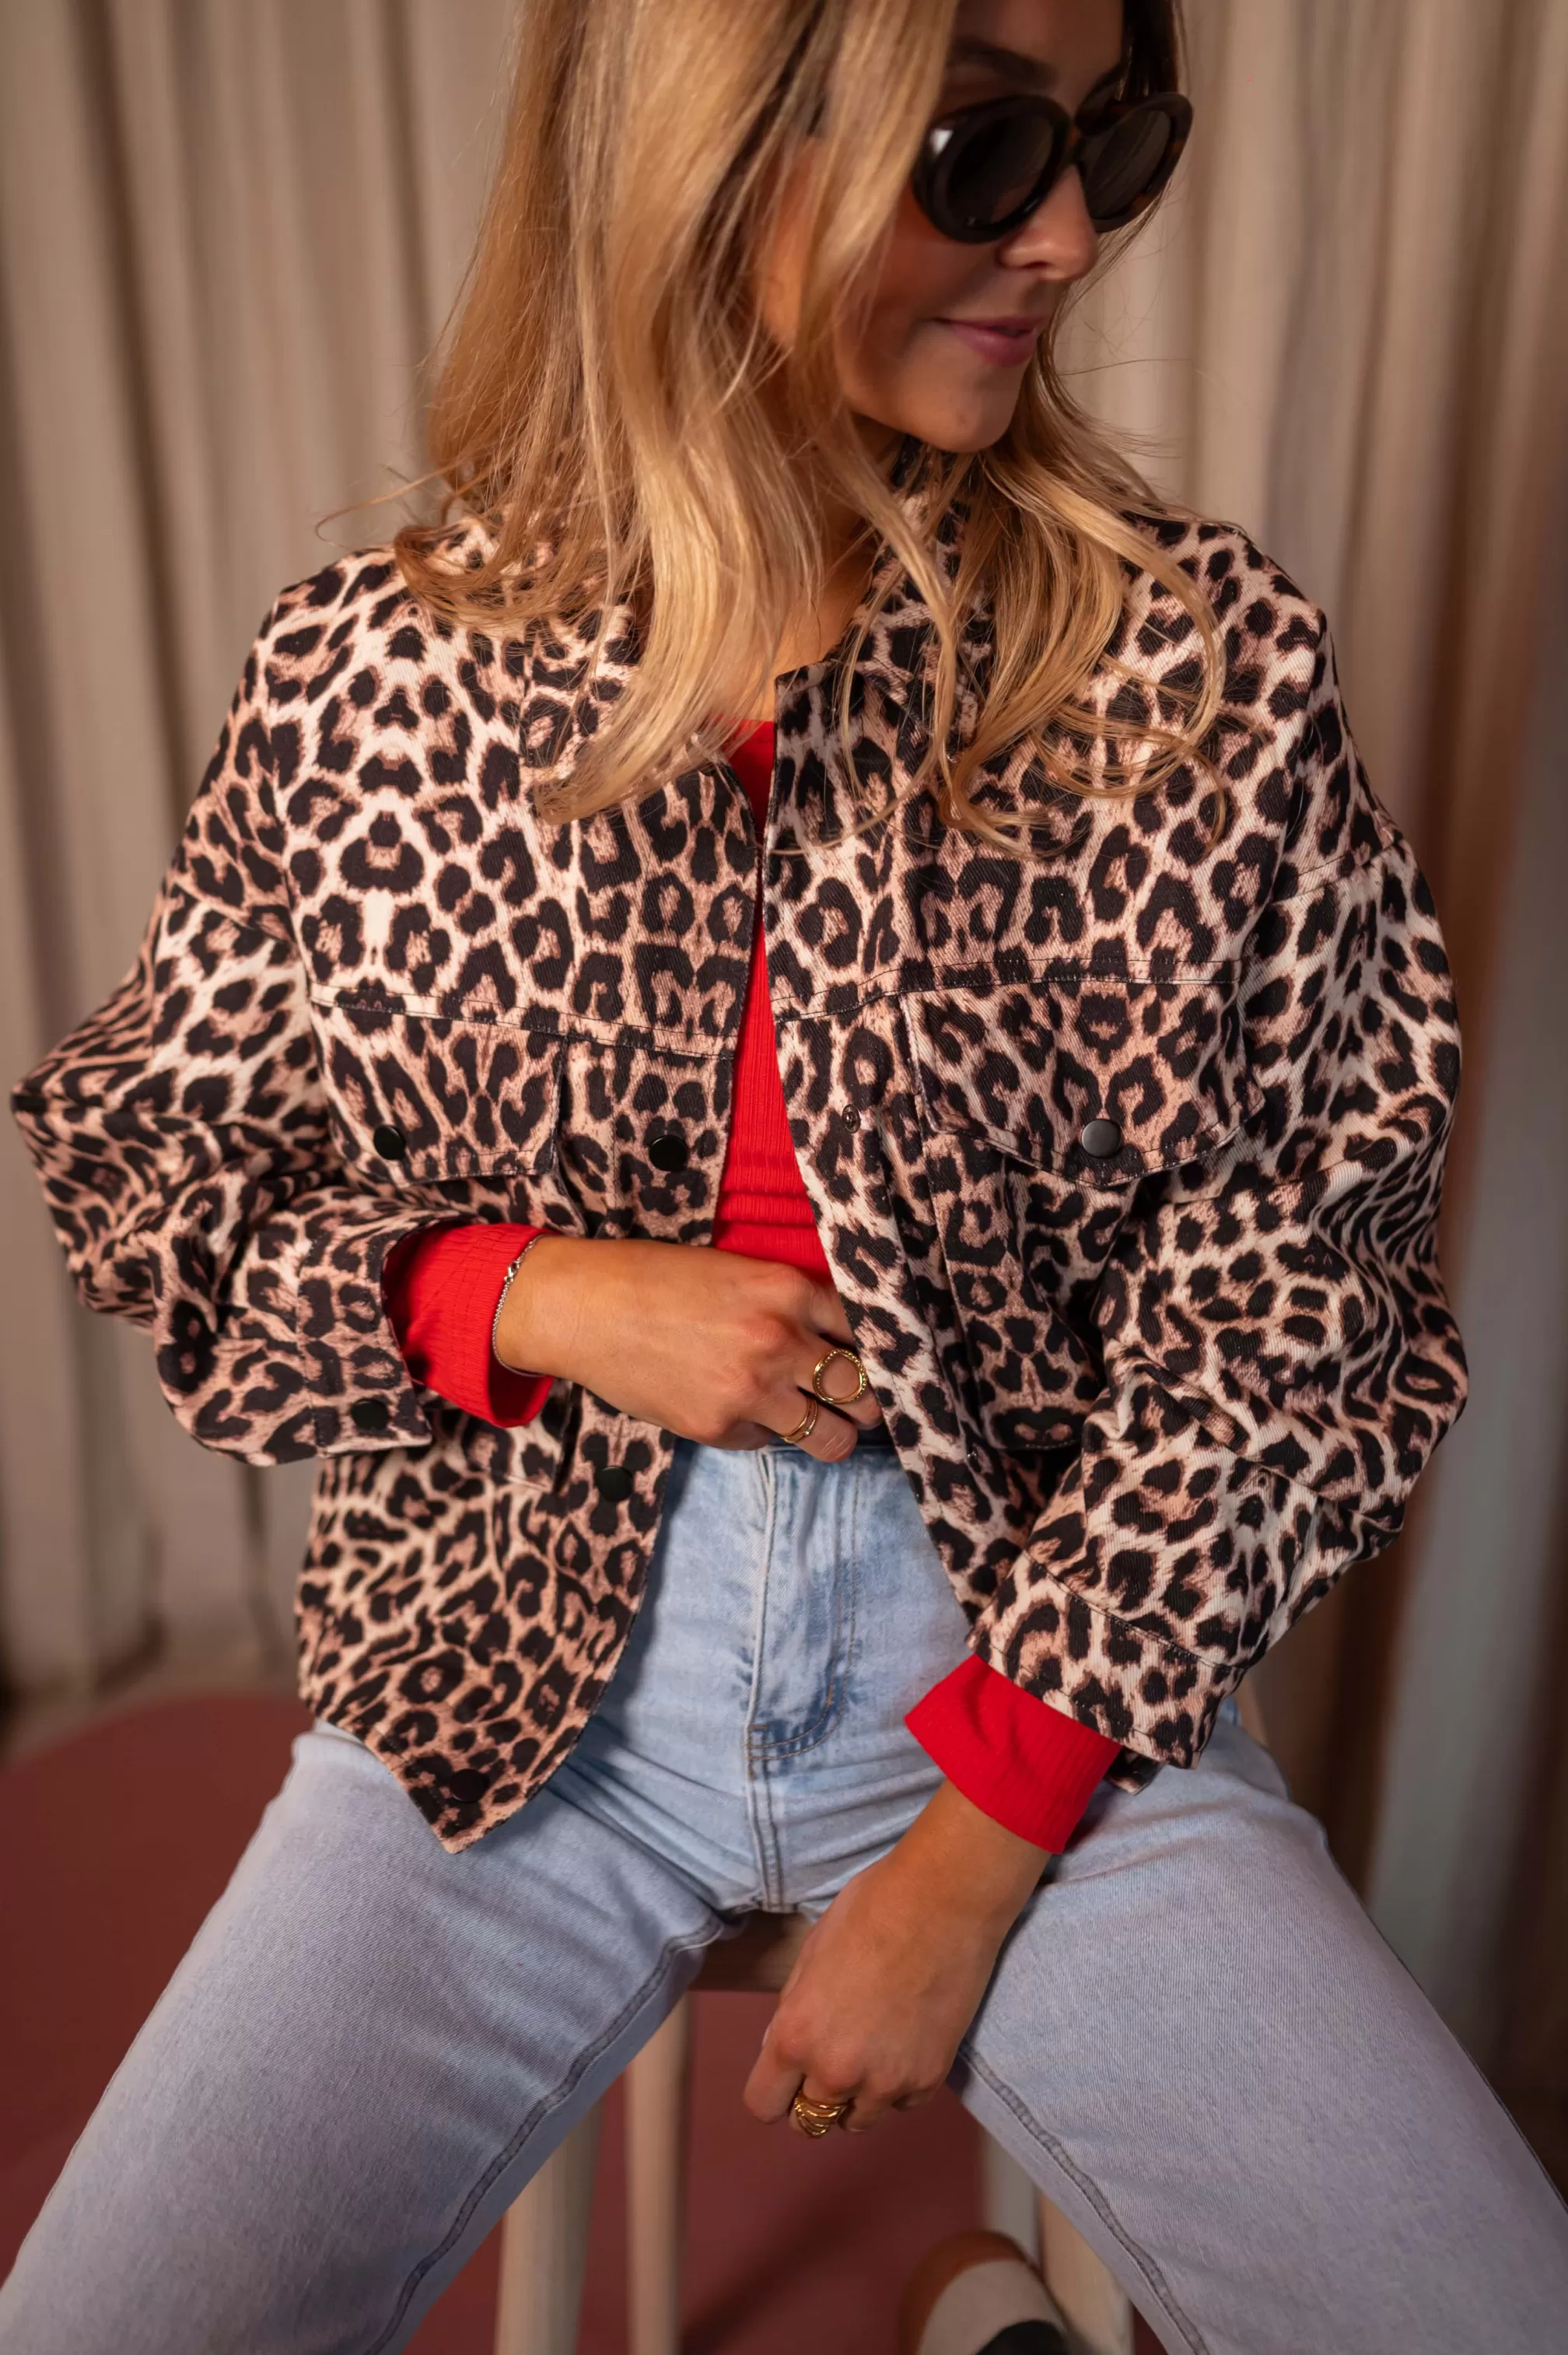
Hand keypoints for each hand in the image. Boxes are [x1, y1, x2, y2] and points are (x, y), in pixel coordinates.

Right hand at [494, 1236, 883, 1461]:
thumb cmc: (661, 1280)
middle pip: (866, 1394)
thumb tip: (847, 1344)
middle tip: (855, 1400)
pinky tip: (740, 1408)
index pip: (872, 1334)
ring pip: (833, 1438)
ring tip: (817, 1421)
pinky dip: (765, 1433)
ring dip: (831, 1433)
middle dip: (868, 1403)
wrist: (586, 1308)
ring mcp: (751, 1391)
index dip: (883, 1354)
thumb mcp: (741, 1272)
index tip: (884, 1365)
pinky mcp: (719, 1429)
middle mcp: (780, 1342)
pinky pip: (770, 1444)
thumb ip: (795, 1303)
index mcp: (789, 1290)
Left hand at [742, 1782, 1047, 2134]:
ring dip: (856, 2096)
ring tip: (872, 2049)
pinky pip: (901, 2105)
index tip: (785, 2078)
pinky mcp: (929, 2080)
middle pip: (808, 2122)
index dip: (773, 2091)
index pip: (764, 2104)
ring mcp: (886, 2083)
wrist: (944, 1902)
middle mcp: (836, 2072)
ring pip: (856, 2121)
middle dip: (812, 2095)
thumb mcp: (810, 1956)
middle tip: (832, 2057)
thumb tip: (781, 2046)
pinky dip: (899, 2085)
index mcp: (795, 2037)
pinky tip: (905, 2043)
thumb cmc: (870, 1912)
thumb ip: (792, 2011)